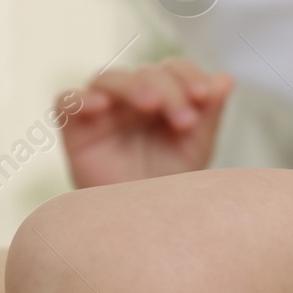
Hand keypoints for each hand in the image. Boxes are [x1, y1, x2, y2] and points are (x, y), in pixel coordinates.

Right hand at [59, 58, 233, 187]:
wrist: (141, 224)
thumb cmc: (169, 184)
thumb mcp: (195, 149)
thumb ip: (209, 113)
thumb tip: (226, 79)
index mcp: (163, 96)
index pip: (173, 68)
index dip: (189, 75)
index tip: (204, 96)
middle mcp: (131, 98)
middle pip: (145, 72)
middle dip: (169, 90)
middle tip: (184, 120)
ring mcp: (102, 111)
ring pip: (108, 78)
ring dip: (131, 85)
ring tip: (150, 104)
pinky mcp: (74, 128)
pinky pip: (66, 101)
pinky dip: (81, 98)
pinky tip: (101, 106)